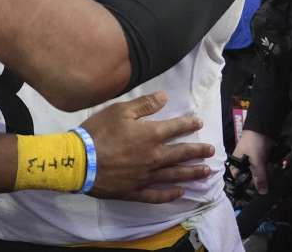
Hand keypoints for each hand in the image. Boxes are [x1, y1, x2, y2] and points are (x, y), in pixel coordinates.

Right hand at [80, 91, 214, 203]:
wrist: (79, 162)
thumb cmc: (98, 132)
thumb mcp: (119, 111)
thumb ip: (144, 105)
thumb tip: (165, 97)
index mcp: (151, 135)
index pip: (176, 128)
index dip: (189, 124)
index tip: (199, 123)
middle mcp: (154, 157)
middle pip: (181, 154)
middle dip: (198, 151)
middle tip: (211, 151)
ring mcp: (146, 176)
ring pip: (175, 175)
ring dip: (192, 173)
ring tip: (206, 172)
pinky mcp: (136, 191)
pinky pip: (158, 195)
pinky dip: (170, 194)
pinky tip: (180, 193)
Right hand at [231, 129, 273, 193]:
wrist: (263, 128)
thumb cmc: (253, 142)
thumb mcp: (256, 161)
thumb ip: (259, 176)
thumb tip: (262, 193)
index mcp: (235, 165)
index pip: (237, 181)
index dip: (243, 190)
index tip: (251, 198)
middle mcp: (242, 166)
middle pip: (248, 180)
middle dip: (256, 185)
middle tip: (264, 192)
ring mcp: (252, 163)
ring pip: (257, 176)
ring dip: (263, 180)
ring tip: (269, 186)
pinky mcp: (261, 161)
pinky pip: (264, 171)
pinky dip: (268, 174)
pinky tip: (272, 178)